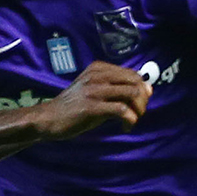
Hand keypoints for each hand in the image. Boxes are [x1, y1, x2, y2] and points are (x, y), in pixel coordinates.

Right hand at [36, 61, 150, 138]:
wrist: (48, 118)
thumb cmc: (74, 106)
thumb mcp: (95, 90)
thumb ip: (116, 88)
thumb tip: (147, 89)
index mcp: (99, 68)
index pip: (132, 74)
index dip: (142, 89)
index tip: (138, 104)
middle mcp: (97, 75)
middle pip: (135, 82)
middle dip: (143, 100)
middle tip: (137, 113)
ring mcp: (94, 90)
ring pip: (132, 94)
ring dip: (138, 110)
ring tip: (132, 120)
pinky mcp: (92, 106)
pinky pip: (121, 110)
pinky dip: (130, 120)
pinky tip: (125, 127)